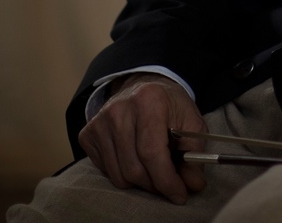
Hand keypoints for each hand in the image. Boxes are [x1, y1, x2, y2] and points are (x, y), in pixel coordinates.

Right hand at [79, 73, 206, 203]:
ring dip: (140, 183)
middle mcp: (119, 110)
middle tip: (170, 185)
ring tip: (155, 171)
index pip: (152, 152)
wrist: (142, 86)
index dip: (166, 180)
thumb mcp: (190, 121)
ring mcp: (99, 123)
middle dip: (155, 184)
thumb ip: (194, 153)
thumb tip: (194, 185)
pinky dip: (124, 175)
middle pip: (134, 169)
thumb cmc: (169, 105)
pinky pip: (106, 172)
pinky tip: (136, 159)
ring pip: (119, 176)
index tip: (180, 195)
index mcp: (149, 100)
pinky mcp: (87, 135)